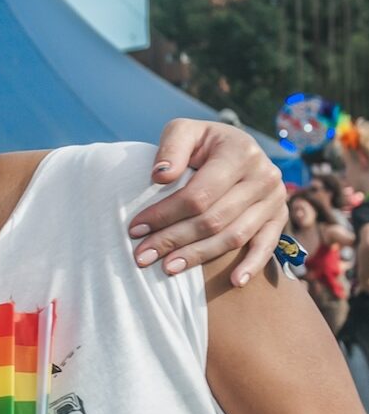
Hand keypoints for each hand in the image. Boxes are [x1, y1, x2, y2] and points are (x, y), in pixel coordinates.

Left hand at [131, 120, 287, 286]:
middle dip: (173, 240)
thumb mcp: (185, 131)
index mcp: (240, 152)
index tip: (134, 229)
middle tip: (141, 257)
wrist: (235, 149)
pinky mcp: (279, 217)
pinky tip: (233, 283)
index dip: (164, 214)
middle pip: (213, 219)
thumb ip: (172, 147)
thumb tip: (160, 176)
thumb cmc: (202, 143)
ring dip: (199, 256)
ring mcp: (275, 199)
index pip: (198, 194)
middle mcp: (263, 176)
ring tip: (167, 269)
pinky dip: (252, 265)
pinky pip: (267, 246)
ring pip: (234, 236)